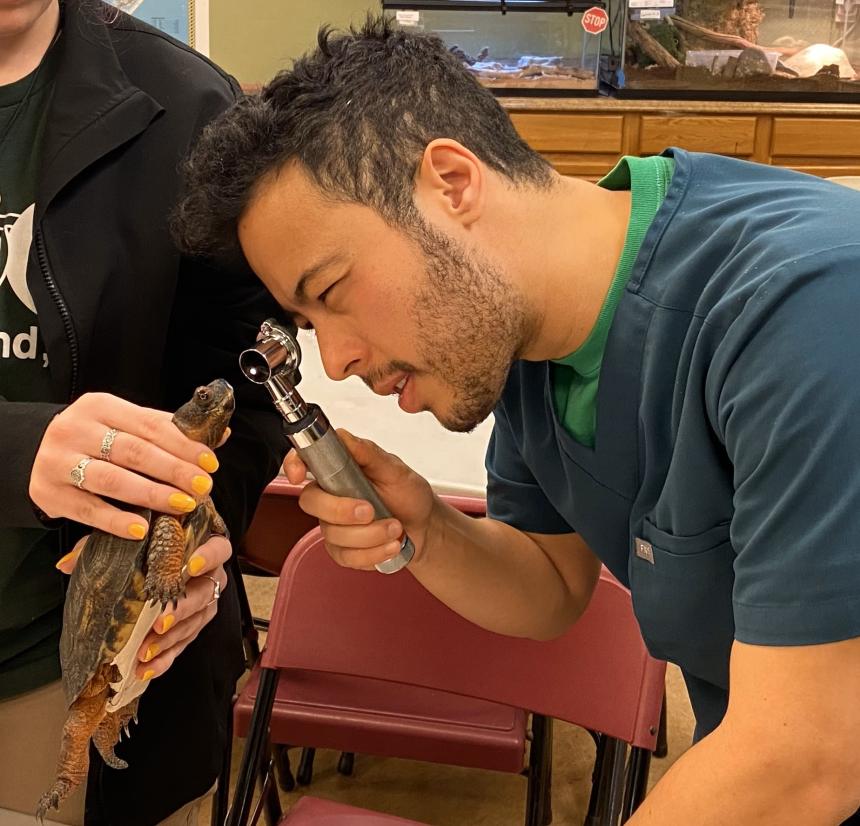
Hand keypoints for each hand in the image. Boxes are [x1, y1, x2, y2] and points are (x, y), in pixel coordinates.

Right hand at [30, 392, 228, 539]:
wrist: (38, 454)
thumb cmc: (97, 440)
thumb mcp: (126, 426)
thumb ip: (168, 431)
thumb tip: (222, 435)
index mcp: (100, 406)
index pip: (149, 424)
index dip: (183, 444)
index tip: (210, 463)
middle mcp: (75, 429)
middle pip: (134, 451)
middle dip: (173, 470)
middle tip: (203, 487)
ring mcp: (57, 461)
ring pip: (112, 480)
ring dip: (152, 494)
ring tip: (183, 505)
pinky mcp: (47, 493)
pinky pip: (88, 510)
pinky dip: (116, 520)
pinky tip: (141, 528)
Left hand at [57, 534, 231, 679]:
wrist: (156, 547)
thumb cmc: (146, 536)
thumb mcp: (124, 533)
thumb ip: (101, 543)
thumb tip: (65, 565)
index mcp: (203, 542)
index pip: (219, 547)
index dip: (208, 557)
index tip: (190, 567)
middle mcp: (211, 571)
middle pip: (209, 590)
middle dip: (184, 609)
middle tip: (159, 622)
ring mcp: (205, 597)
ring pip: (198, 620)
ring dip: (172, 639)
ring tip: (145, 652)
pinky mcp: (195, 621)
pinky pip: (186, 641)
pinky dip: (167, 657)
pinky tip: (146, 669)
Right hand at [284, 429, 435, 569]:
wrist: (425, 527)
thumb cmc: (408, 494)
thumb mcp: (395, 469)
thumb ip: (368, 453)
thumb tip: (343, 436)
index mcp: (340, 470)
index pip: (305, 461)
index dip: (294, 464)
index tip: (299, 474)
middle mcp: (332, 496)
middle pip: (311, 502)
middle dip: (341, 510)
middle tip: (370, 510)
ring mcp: (334, 525)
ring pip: (333, 533)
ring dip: (370, 534)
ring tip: (395, 527)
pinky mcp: (342, 550)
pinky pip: (345, 555)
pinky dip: (373, 552)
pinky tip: (390, 545)